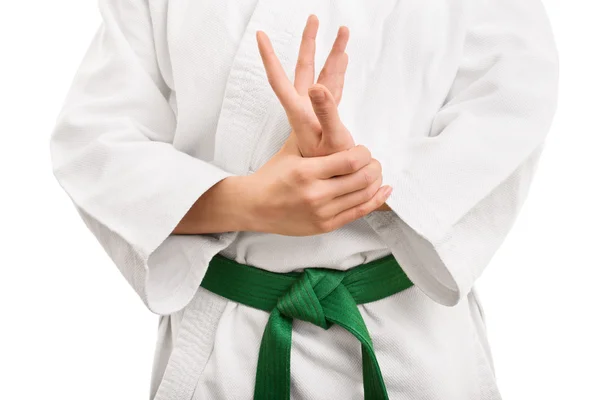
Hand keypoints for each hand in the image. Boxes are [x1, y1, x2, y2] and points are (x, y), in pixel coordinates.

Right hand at [244, 135, 391, 235]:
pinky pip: (358, 213)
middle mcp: (315, 194)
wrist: (253, 206)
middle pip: (362, 179)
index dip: (365, 153)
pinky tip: (383, 190)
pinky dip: (375, 201)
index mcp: (306, 171)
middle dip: (374, 167)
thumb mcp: (290, 150)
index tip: (363, 150)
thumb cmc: (272, 176)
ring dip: (376, 182)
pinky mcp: (325, 226)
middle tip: (373, 162)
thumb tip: (330, 105)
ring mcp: (321, 213)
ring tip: (376, 174)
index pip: (351, 160)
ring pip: (364, 196)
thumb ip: (312, 134)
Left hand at [257, 15, 354, 155]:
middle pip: (305, 68)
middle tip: (314, 18)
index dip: (269, 57)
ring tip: (343, 32)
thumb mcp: (330, 139)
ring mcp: (318, 110)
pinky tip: (344, 58)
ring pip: (324, 73)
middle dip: (309, 42)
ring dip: (333, 53)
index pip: (280, 79)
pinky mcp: (329, 115)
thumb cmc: (330, 165)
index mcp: (301, 112)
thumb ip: (326, 112)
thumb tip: (317, 86)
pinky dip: (340, 70)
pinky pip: (335, 85)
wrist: (333, 182)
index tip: (260, 36)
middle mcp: (306, 107)